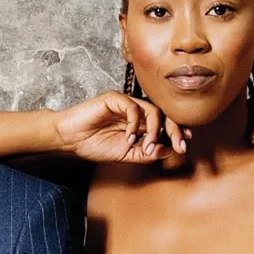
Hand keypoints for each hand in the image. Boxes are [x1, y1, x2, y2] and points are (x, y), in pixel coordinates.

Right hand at [52, 91, 188, 162]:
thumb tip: (169, 150)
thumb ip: (146, 153)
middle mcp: (136, 111)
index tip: (184, 146)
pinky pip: (132, 107)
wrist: (70, 139)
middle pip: (164, 114)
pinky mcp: (114, 99)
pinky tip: (129, 138)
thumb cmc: (93, 145)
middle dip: (175, 129)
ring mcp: (125, 103)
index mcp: (140, 123)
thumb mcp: (125, 155)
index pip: (164, 123)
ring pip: (152, 109)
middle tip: (180, 144)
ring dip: (154, 129)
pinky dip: (135, 123)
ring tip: (147, 146)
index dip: (176, 132)